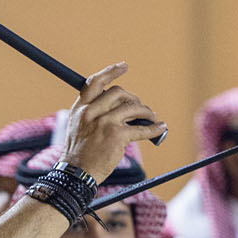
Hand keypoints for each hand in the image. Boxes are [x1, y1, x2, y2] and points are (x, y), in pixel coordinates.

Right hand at [62, 62, 164, 181]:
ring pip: (133, 108)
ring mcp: (104, 122)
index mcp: (81, 107)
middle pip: (119, 93)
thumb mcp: (79, 126)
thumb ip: (93, 113)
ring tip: (152, 118)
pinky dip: (154, 128)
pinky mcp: (117, 135)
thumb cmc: (80, 152)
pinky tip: (161, 128)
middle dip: (134, 99)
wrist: (76, 171)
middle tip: (141, 109)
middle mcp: (91, 111)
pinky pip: (141, 129)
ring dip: (147, 112)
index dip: (111, 71)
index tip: (124, 66)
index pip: (95, 82)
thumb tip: (120, 108)